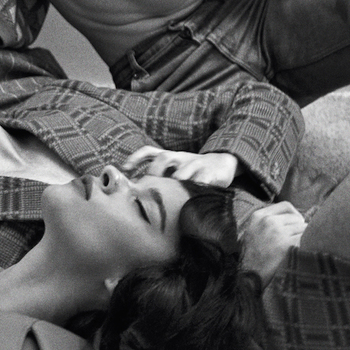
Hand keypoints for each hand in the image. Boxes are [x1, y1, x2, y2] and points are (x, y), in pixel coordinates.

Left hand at [123, 146, 238, 186]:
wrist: (224, 162)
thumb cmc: (194, 170)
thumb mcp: (176, 168)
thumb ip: (161, 177)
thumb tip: (137, 190)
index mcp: (171, 157)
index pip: (150, 152)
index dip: (136, 158)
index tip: (125, 169)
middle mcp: (181, 158)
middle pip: (164, 159)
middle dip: (154, 173)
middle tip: (149, 190)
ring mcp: (196, 164)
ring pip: (182, 172)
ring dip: (174, 183)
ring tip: (169, 197)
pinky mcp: (211, 173)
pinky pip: (202, 180)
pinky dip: (196, 187)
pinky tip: (192, 196)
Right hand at [240, 201, 306, 283]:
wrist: (249, 275)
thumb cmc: (251, 256)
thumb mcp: (252, 231)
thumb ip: (267, 221)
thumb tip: (292, 218)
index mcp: (258, 216)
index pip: (285, 205)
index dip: (295, 213)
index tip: (297, 222)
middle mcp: (268, 221)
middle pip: (296, 217)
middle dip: (300, 228)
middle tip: (297, 238)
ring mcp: (277, 232)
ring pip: (303, 228)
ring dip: (304, 237)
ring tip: (298, 246)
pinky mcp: (286, 243)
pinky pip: (305, 239)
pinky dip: (306, 244)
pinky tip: (301, 251)